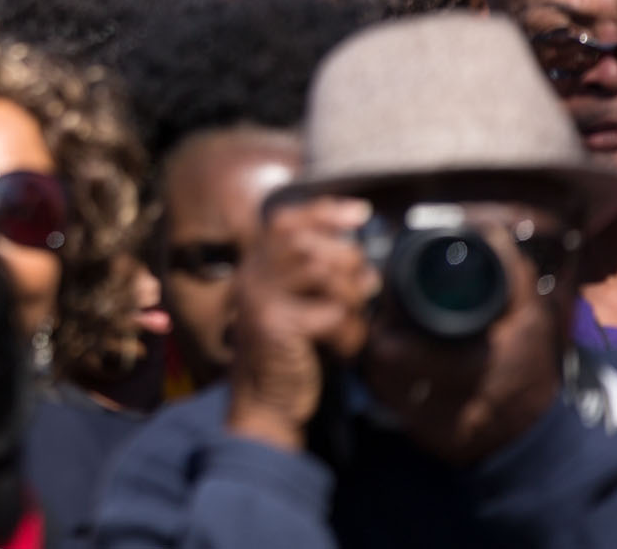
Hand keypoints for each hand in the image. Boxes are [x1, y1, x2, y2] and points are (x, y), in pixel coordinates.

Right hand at [227, 198, 377, 452]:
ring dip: (352, 299)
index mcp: (255, 267)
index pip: (285, 222)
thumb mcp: (297, 309)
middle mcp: (250, 276)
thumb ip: (317, 281)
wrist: (264, 404)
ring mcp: (259, 299)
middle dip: (347, 261)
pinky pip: (332, 314)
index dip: (322, 212)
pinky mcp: (275, 326)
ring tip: (354, 323)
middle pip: (309, 244)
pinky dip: (350, 332)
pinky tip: (346, 350)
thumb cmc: (290, 356)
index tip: (360, 212)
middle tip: (366, 288)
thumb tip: (366, 264)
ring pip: (322, 273)